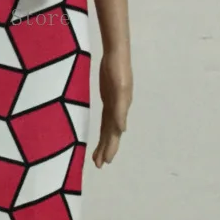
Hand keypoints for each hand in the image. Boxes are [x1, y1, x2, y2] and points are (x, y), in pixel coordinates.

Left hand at [92, 49, 132, 168]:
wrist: (117, 54)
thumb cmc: (118, 70)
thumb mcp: (119, 89)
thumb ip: (120, 109)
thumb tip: (122, 130)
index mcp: (120, 110)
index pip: (114, 134)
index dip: (110, 148)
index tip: (105, 162)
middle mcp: (118, 109)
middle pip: (112, 134)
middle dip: (106, 149)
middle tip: (98, 165)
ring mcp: (114, 103)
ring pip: (109, 127)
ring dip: (104, 141)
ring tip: (98, 155)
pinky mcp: (109, 97)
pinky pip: (106, 118)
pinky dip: (105, 128)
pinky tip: (103, 133)